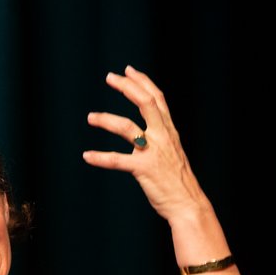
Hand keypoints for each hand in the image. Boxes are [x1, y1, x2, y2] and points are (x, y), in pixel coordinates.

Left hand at [83, 66, 209, 223]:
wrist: (188, 204)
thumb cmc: (178, 180)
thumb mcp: (173, 151)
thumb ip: (161, 137)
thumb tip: (148, 128)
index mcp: (169, 131)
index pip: (157, 99)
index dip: (142, 82)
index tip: (128, 70)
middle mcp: (162, 137)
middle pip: (145, 102)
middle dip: (127, 87)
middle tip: (109, 77)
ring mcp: (153, 152)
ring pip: (127, 127)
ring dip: (106, 120)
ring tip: (91, 117)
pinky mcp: (144, 169)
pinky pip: (117, 160)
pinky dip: (100, 157)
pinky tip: (87, 156)